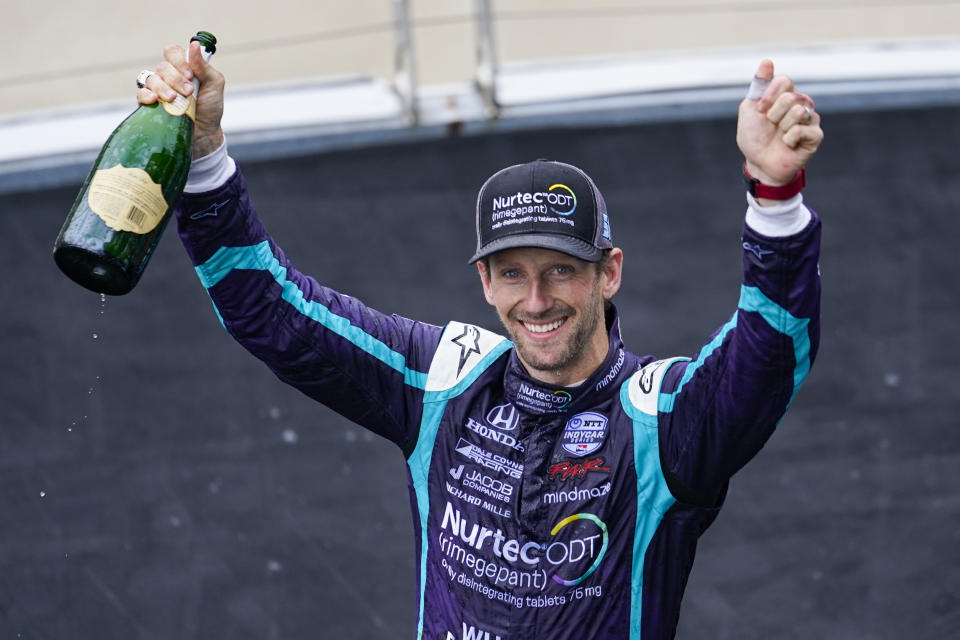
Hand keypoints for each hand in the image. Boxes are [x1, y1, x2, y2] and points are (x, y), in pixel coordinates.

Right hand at [137, 41, 225, 158]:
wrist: (205, 133)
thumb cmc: (210, 108)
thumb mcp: (214, 85)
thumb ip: (204, 66)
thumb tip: (194, 45)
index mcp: (183, 68)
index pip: (172, 53)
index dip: (179, 61)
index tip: (191, 75)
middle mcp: (169, 76)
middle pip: (163, 67)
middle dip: (175, 79)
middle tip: (189, 91)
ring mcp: (158, 90)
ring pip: (151, 79)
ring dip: (163, 88)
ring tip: (174, 99)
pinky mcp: (150, 105)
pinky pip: (141, 93)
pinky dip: (147, 95)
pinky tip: (155, 100)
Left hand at [736, 59, 822, 186]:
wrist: (760, 163)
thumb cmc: (754, 137)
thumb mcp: (750, 109)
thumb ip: (759, 86)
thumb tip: (767, 61)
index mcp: (786, 94)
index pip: (784, 81)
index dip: (768, 96)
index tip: (760, 109)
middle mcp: (801, 103)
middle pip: (791, 96)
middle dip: (774, 114)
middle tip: (771, 125)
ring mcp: (811, 119)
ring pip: (799, 111)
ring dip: (782, 126)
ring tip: (780, 135)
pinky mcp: (816, 135)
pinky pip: (802, 129)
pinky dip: (789, 139)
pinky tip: (788, 144)